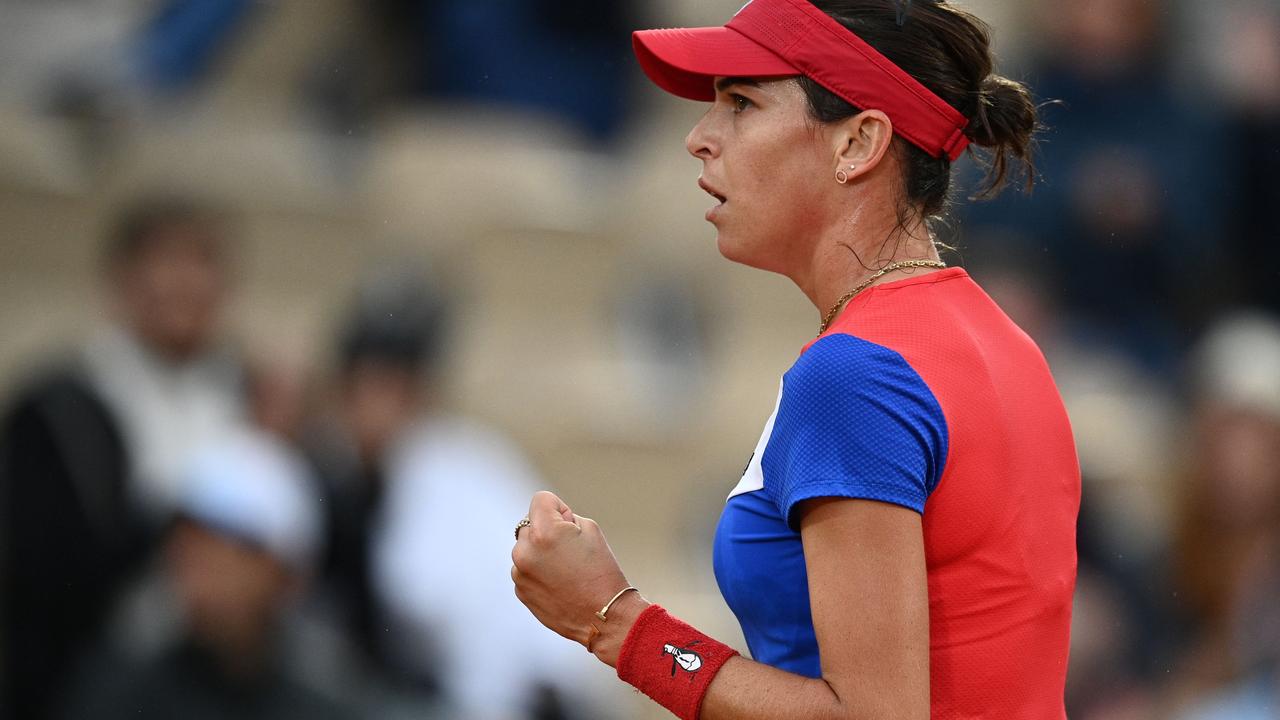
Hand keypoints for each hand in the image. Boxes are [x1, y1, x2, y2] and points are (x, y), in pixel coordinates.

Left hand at [511, 491, 648, 665]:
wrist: (603, 616)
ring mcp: (519, 573)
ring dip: (540, 552)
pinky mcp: (520, 590)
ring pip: (527, 548)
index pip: (541, 499)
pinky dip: (538, 572)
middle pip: (530, 524)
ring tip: (566, 570)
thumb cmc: (601, 571)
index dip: (559, 508)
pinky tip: (559, 584)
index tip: (571, 526)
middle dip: (547, 530)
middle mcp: (524, 551)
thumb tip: (545, 520)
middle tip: (571, 551)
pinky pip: (525, 569)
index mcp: (544, 532)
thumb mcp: (590, 530)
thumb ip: (563, 518)